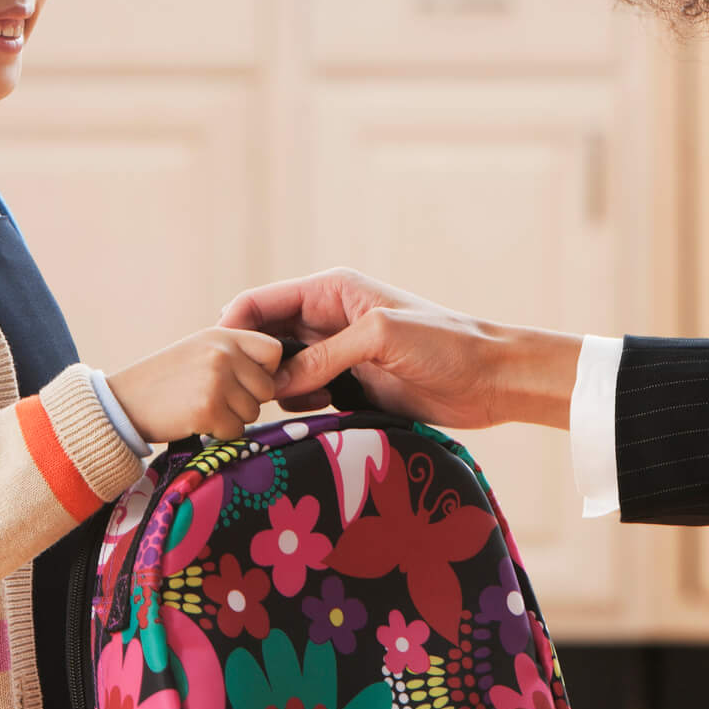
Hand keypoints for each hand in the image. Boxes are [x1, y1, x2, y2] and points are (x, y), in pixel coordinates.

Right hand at [106, 329, 283, 444]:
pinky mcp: (208, 408)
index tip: (243, 381)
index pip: (273, 351)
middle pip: (266, 388)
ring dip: (232, 418)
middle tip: (216, 400)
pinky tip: (195, 421)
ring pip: (253, 412)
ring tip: (201, 408)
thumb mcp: (199, 350)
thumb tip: (277, 372)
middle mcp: (223, 353)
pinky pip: (236, 430)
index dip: (264, 371)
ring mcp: (216, 380)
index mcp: (222, 335)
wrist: (123, 401)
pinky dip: (219, 433)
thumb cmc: (164, 380)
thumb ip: (234, 355)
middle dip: (247, 401)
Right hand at [218, 267, 579, 431]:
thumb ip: (325, 357)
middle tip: (235, 394)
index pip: (262, 302)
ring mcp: (338, 355)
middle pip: (267, 338)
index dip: (233, 326)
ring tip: (269, 409)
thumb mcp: (380, 338)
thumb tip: (276, 383)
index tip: (215, 361)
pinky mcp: (350, 387)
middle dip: (249, 362)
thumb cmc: (446, 345)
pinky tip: (300, 417)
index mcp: (332, 290)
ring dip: (272, 389)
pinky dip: (295, 406)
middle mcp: (328, 319)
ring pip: (283, 371)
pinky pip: (306, 396)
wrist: (492, 380)